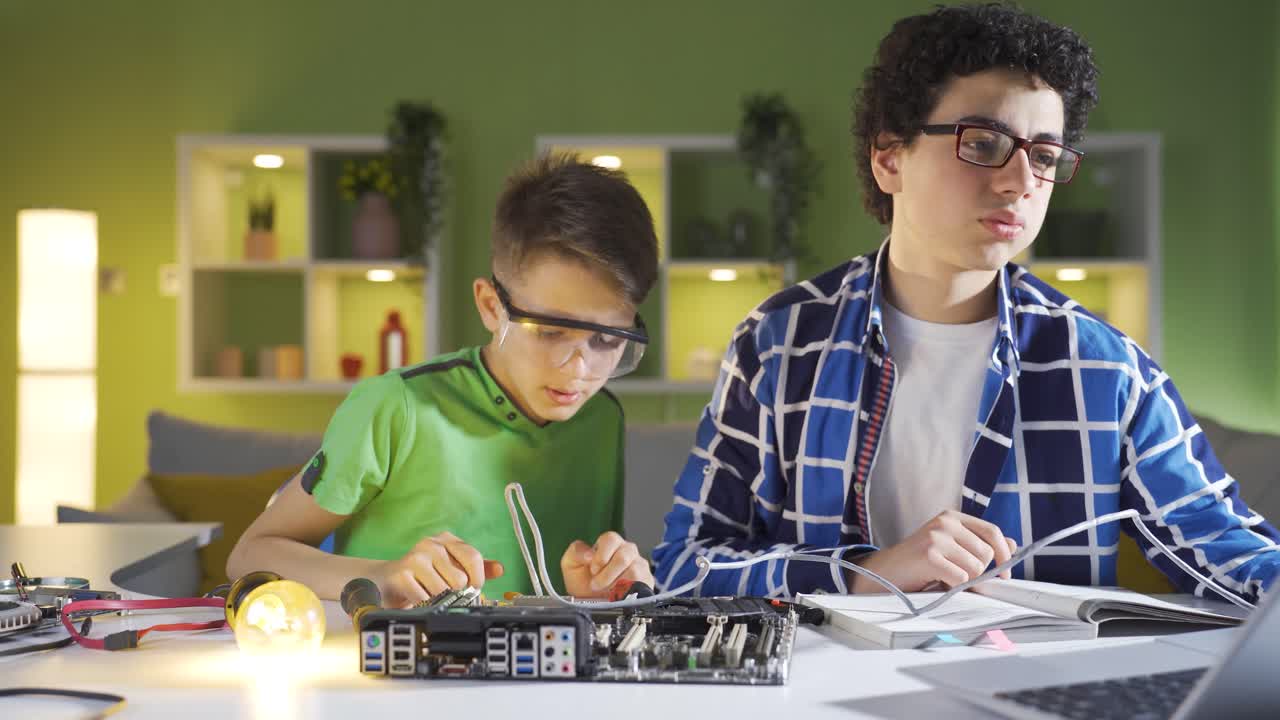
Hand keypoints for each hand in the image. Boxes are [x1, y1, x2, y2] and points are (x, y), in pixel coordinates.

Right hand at [374, 531, 503, 607]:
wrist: (386, 579)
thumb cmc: (423, 574)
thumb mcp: (450, 567)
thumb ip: (475, 568)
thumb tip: (500, 569)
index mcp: (446, 540)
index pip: (473, 556)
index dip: (478, 578)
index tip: (475, 589)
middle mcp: (431, 544)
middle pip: (459, 578)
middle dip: (456, 593)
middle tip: (445, 595)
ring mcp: (415, 557)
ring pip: (443, 590)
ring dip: (439, 600)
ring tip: (430, 596)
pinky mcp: (401, 574)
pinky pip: (424, 598)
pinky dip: (425, 605)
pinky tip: (419, 600)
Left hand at [560, 531, 654, 598]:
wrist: (591, 604)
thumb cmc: (582, 582)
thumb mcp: (571, 565)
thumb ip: (576, 553)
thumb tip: (590, 554)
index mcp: (610, 544)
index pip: (611, 539)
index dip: (601, 555)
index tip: (593, 569)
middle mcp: (627, 551)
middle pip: (623, 556)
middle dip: (607, 574)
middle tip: (597, 584)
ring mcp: (638, 565)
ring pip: (633, 571)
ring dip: (615, 585)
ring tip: (607, 591)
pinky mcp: (646, 581)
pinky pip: (640, 584)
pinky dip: (626, 592)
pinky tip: (618, 595)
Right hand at [848, 510, 1017, 593]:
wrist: (885, 572)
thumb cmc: (918, 563)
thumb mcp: (952, 548)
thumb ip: (979, 544)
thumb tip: (1013, 544)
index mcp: (953, 517)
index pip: (993, 532)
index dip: (1005, 554)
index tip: (1004, 574)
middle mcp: (946, 522)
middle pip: (986, 553)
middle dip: (979, 572)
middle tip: (959, 578)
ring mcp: (936, 536)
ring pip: (975, 567)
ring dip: (964, 581)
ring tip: (943, 578)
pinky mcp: (929, 554)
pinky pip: (960, 578)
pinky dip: (953, 586)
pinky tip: (937, 582)